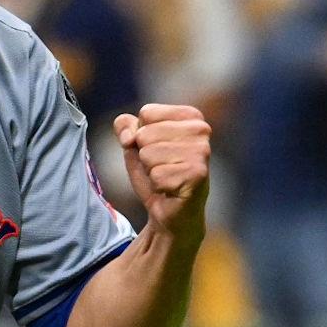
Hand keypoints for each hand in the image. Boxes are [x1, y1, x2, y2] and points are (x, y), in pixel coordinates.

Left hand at [113, 103, 211, 240]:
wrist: (170, 213)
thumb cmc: (156, 174)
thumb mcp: (135, 144)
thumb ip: (125, 126)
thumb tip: (129, 137)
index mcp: (190, 116)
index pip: (146, 113)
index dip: (141, 135)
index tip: (157, 150)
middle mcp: (201, 129)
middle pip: (145, 133)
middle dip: (145, 155)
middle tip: (162, 168)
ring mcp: (201, 152)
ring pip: (149, 154)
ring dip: (151, 171)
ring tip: (167, 178)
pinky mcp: (197, 174)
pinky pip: (157, 175)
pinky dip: (158, 185)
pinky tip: (171, 189)